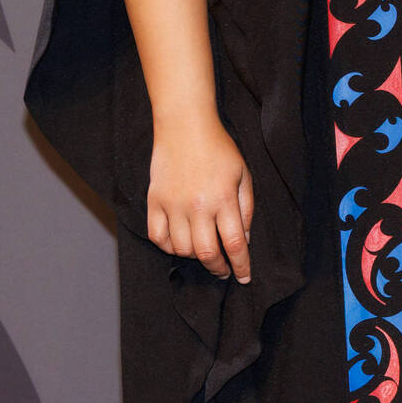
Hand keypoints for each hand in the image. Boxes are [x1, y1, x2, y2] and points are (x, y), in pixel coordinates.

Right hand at [146, 114, 253, 281]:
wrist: (185, 126)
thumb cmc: (219, 148)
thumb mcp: (243, 175)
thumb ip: (246, 208)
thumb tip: (245, 239)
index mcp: (224, 200)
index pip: (235, 244)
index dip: (241, 265)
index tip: (244, 277)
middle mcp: (198, 207)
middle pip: (207, 254)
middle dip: (218, 268)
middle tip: (224, 270)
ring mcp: (173, 205)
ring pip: (182, 249)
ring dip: (195, 257)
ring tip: (204, 250)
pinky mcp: (155, 201)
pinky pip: (158, 237)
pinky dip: (169, 247)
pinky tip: (180, 243)